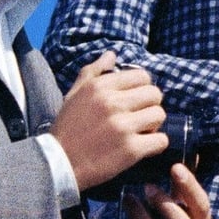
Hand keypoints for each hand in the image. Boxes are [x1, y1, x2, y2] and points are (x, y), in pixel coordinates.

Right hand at [51, 51, 169, 190]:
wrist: (57, 164)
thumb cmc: (67, 128)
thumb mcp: (74, 94)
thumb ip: (93, 71)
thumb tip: (111, 54)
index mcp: (100, 87)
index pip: (142, 76)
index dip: (142, 88)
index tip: (135, 101)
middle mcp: (113, 103)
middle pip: (155, 94)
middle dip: (150, 105)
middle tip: (139, 117)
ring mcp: (123, 126)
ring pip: (159, 115)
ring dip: (153, 125)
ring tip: (140, 132)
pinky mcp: (130, 150)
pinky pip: (161, 140)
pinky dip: (156, 145)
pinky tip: (143, 148)